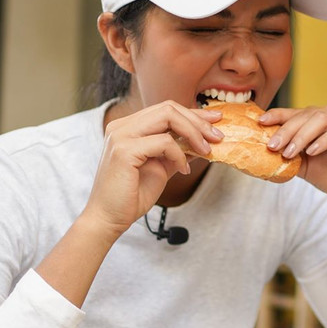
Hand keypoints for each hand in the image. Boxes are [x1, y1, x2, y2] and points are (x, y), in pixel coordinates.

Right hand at [83, 101, 224, 236]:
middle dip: (198, 120)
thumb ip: (177, 151)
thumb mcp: (161, 167)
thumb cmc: (132, 195)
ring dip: (193, 133)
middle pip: (168, 108)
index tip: (216, 120)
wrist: (109, 219)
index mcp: (128, 127)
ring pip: (168, 117)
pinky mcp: (124, 150)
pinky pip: (164, 142)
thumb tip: (202, 140)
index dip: (193, 113)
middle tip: (217, 137)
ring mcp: (121, 136)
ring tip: (206, 150)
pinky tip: (183, 169)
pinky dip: (179, 154)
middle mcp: (121, 126)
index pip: (165, 109)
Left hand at [260, 104, 326, 221]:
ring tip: (290, 152)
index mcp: (317, 120)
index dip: (277, 115)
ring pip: (322, 118)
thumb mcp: (304, 165)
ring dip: (302, 135)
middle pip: (306, 114)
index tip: (261, 122)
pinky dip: (324, 140)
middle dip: (287, 129)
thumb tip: (261, 153)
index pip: (295, 112)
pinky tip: (313, 151)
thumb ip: (288, 155)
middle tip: (273, 145)